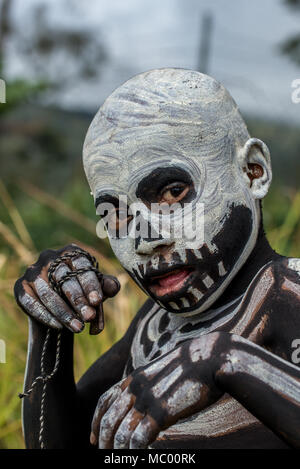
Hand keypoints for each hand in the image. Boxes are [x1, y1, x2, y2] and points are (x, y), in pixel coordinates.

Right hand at [14, 244, 119, 332]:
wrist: (57, 306)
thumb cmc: (82, 292)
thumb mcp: (96, 289)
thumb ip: (106, 286)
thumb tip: (114, 286)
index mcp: (71, 253)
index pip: (81, 264)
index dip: (89, 283)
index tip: (97, 301)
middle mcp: (49, 258)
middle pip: (64, 278)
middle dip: (78, 300)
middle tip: (88, 317)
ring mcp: (33, 272)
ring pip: (48, 293)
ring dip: (64, 312)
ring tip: (78, 327)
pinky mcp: (21, 288)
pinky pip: (32, 303)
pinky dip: (46, 315)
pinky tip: (59, 326)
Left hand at [91, 332, 224, 447]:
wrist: (212, 358)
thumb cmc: (192, 367)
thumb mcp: (162, 371)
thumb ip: (149, 385)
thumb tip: (146, 401)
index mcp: (135, 378)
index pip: (105, 401)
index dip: (96, 421)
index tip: (94, 438)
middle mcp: (135, 388)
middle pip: (108, 419)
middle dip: (103, 440)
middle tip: (103, 454)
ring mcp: (147, 400)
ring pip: (120, 433)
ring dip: (116, 451)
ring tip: (118, 461)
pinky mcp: (161, 412)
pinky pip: (138, 439)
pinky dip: (133, 453)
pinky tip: (136, 458)